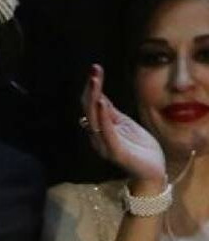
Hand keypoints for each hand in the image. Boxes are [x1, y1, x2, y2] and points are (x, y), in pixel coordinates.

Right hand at [82, 64, 166, 190]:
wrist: (152, 171)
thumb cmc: (140, 147)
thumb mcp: (125, 124)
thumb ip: (111, 113)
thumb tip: (99, 96)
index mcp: (100, 129)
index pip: (91, 106)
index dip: (92, 88)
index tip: (95, 70)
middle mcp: (98, 137)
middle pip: (89, 110)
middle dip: (90, 90)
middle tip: (93, 71)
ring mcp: (105, 145)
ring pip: (94, 119)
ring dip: (94, 99)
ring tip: (95, 81)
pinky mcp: (115, 152)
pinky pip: (106, 132)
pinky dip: (103, 117)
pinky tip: (102, 103)